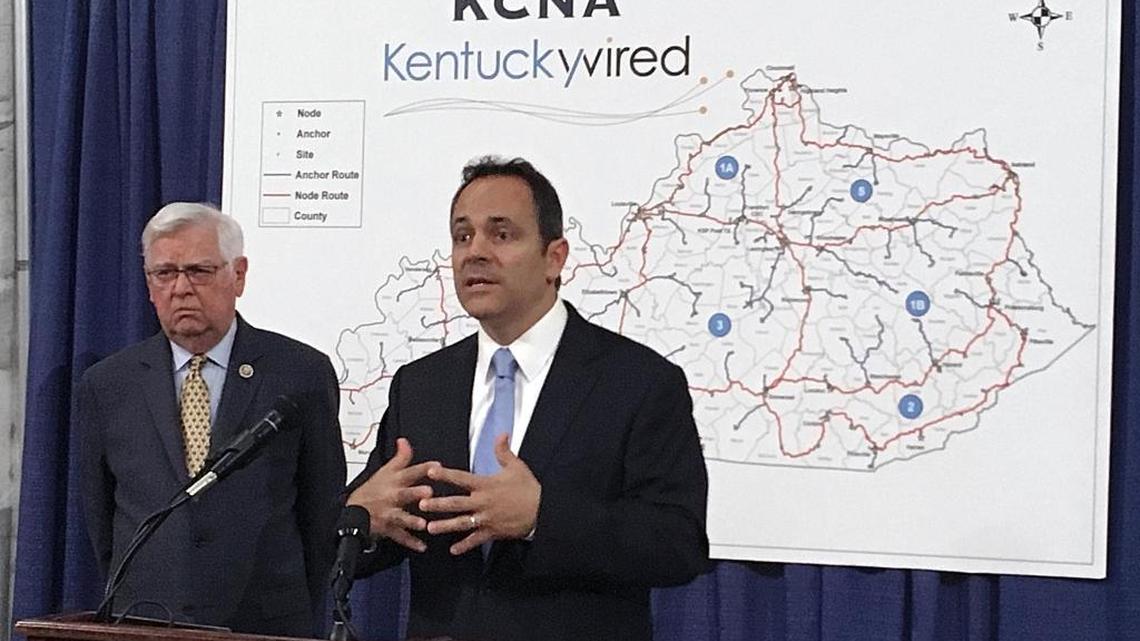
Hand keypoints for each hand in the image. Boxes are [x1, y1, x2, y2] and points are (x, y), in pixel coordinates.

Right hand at [347, 437, 438, 552]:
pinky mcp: (388, 528)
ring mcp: (390, 513)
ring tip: (423, 524)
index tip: (437, 466)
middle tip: (428, 493)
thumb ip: (400, 457)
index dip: (423, 468)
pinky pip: (400, 536)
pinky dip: (411, 542)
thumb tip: (404, 440)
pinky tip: (422, 546)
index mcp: (394, 481)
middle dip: (415, 493)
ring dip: (412, 520)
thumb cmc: (372, 490)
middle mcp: (392, 496)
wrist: (354, 512)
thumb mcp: (385, 471)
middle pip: (404, 494)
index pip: (409, 471)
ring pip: (401, 517)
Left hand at [420, 434, 541, 554]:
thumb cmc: (529, 488)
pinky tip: (453, 550)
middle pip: (456, 503)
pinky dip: (465, 545)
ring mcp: (487, 518)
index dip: (446, 475)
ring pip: (462, 523)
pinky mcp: (493, 531)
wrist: (543, 510)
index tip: (431, 472)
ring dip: (445, 526)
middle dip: (438, 504)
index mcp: (486, 485)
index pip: (462, 478)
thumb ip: (504, 452)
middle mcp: (483, 502)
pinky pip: (476, 540)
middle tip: (421, 505)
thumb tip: (501, 434)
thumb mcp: (517, 467)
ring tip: (430, 528)